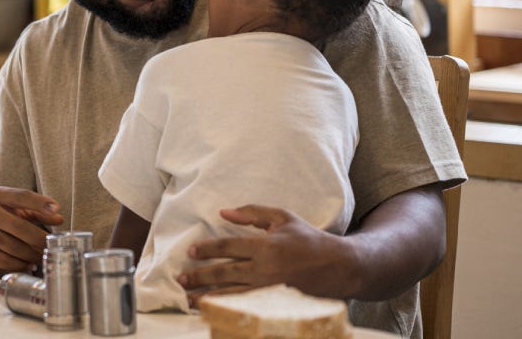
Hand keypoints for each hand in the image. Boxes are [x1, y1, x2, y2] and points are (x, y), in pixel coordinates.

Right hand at [0, 187, 62, 273]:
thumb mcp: (10, 208)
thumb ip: (35, 211)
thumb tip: (59, 218)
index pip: (21, 196)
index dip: (39, 203)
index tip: (57, 209)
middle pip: (20, 227)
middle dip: (39, 239)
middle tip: (52, 247)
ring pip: (13, 246)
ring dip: (31, 255)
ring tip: (42, 257)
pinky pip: (3, 259)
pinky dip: (19, 264)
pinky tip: (28, 265)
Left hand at [181, 205, 352, 305]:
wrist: (340, 267)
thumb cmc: (309, 239)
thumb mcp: (283, 218)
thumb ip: (253, 213)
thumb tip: (224, 211)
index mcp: (266, 246)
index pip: (229, 247)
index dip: (207, 249)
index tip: (191, 252)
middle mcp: (266, 269)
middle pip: (226, 273)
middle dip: (201, 276)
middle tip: (181, 279)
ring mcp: (272, 289)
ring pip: (234, 294)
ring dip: (209, 297)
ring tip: (190, 300)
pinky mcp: (277, 303)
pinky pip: (248, 306)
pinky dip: (229, 309)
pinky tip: (215, 310)